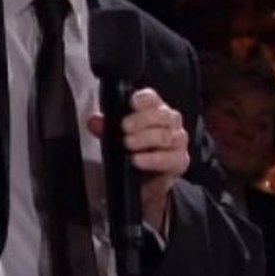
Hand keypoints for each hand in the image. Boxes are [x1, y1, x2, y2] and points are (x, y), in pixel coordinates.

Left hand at [86, 87, 189, 233]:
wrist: (146, 178)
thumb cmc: (134, 148)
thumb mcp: (116, 135)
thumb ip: (105, 127)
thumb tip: (93, 122)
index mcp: (154, 108)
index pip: (151, 97)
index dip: (142, 98)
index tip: (131, 103)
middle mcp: (170, 120)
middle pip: (161, 114)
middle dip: (141, 120)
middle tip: (124, 127)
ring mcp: (178, 139)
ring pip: (165, 135)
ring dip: (145, 139)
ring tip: (128, 144)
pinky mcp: (180, 159)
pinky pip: (170, 158)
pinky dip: (152, 159)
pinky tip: (138, 160)